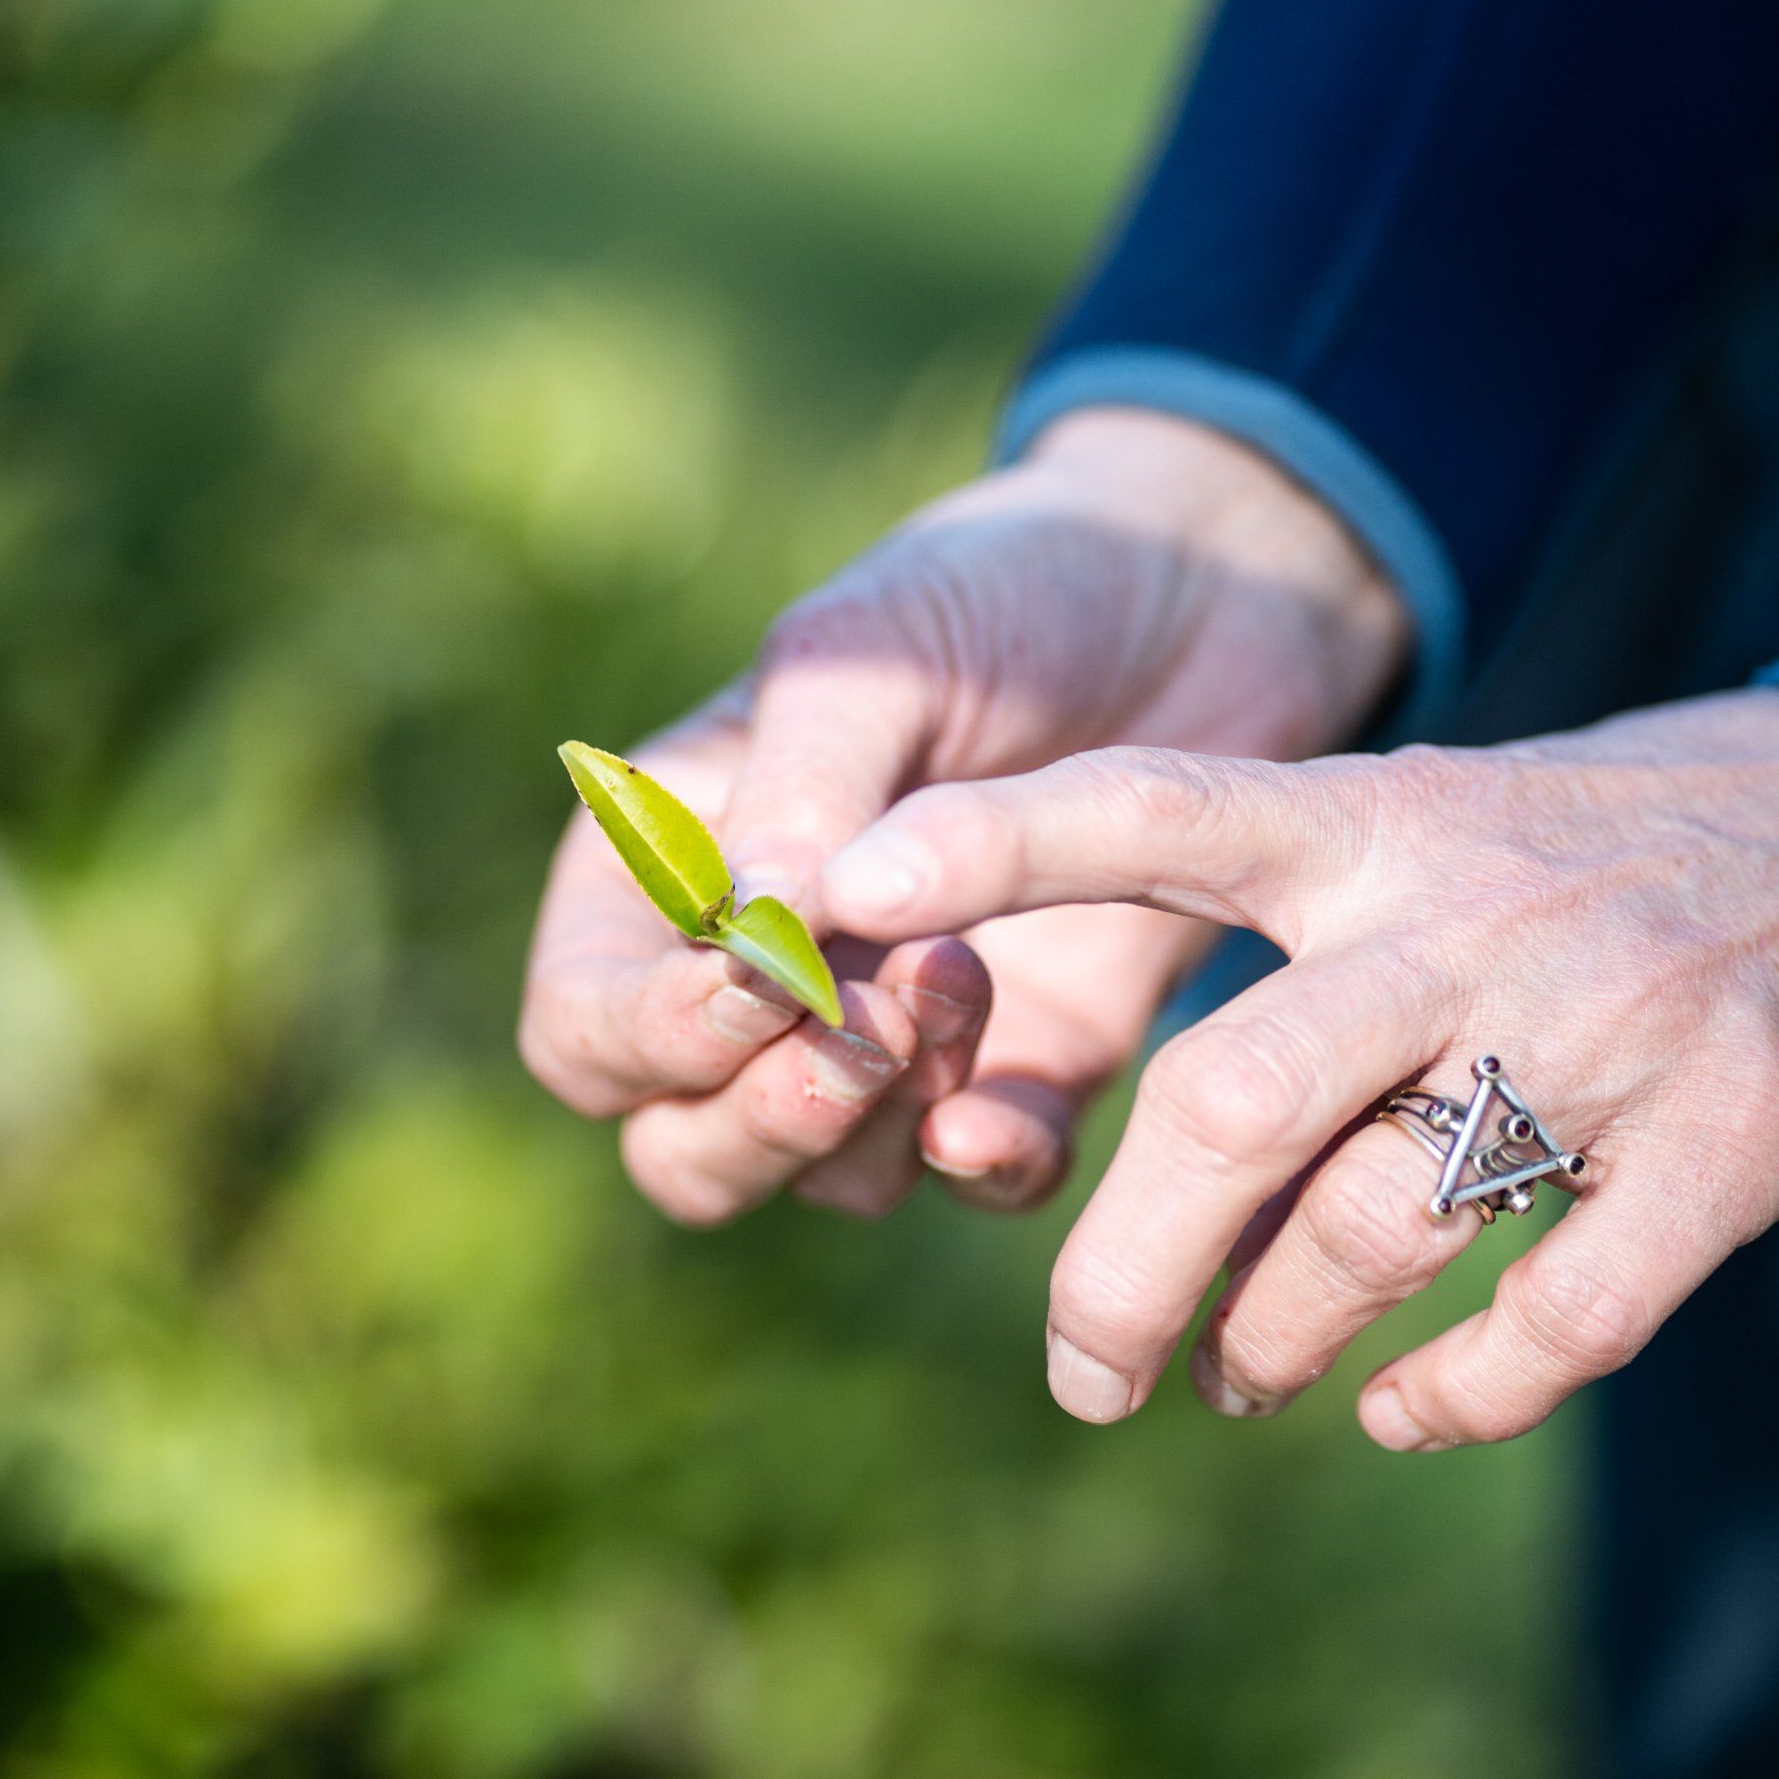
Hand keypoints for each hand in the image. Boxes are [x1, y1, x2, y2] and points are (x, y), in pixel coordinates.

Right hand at [518, 410, 1407, 1223]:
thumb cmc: (992, 597)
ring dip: (884, 1119)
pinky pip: (982, 1181)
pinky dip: (987, 1166)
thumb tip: (746, 937)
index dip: (653, 1038)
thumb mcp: (872, 656)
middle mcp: (761, 988)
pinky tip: (1004, 1112)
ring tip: (964, 976)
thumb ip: (801, 792)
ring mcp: (892, 1045)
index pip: (588, 1031)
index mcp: (666, 877)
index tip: (766, 975)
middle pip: (686, 1151)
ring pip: (829, 1181)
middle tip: (861, 1029)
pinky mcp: (1031, 1073)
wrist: (1190, 597)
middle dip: (760, 1122)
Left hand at [821, 694, 1778, 1446]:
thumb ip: (1276, 912)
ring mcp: (1605, 1027)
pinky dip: (1451, 1396)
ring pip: (1372, 1229)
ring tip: (1235, 1383)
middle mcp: (1473, 917)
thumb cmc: (1588, 854)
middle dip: (1124, 1269)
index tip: (845, 887)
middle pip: (1233, 1103)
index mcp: (1378, 825)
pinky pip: (1556, 1320)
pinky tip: (1393, 1413)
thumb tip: (1085, 1080)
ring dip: (1271, 1339)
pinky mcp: (1732, 1141)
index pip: (1160, 809)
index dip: (998, 842)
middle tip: (1081, 1375)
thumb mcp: (1428, 823)